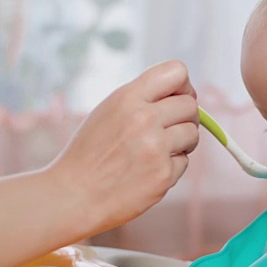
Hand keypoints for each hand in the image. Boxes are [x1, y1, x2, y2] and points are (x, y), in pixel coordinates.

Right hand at [47, 60, 199, 232]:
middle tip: (168, 130)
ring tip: (157, 150)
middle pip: (190, 105)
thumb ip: (143, 98)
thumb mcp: (109, 110)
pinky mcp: (163, 174)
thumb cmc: (91, 152)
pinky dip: (171, 166)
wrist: (74, 196)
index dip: (184, 86)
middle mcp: (143, 118)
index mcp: (127, 97)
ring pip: (193, 133)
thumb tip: (186, 95)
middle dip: (184, 117)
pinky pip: (184, 162)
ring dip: (182, 142)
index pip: (177, 71)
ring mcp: (155, 148)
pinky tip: (148, 170)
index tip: (177, 99)